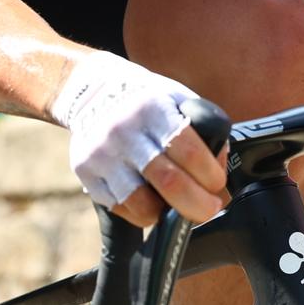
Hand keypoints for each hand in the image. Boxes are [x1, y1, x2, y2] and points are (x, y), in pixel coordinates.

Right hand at [52, 52, 226, 226]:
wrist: (91, 91)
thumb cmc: (145, 101)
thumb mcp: (176, 99)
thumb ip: (202, 130)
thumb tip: (218, 170)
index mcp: (152, 109)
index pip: (190, 152)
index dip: (211, 176)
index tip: (217, 184)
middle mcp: (123, 131)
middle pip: (169, 183)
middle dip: (198, 205)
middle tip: (208, 209)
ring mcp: (101, 154)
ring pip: (142, 205)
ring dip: (167, 213)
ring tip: (173, 204)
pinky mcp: (85, 172)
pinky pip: (121, 208)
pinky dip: (141, 211)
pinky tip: (148, 197)